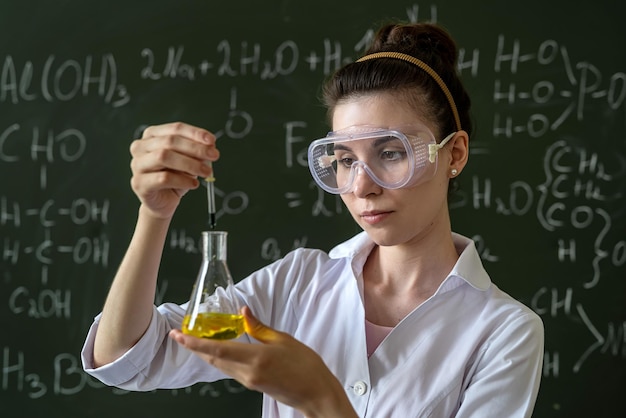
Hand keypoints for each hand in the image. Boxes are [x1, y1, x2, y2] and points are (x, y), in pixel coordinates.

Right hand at [129, 122, 217, 218]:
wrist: (163, 202)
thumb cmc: (175, 178)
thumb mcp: (189, 161)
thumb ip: (196, 152)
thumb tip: (210, 147)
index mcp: (152, 135)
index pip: (175, 129)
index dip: (195, 133)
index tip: (212, 141)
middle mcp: (140, 147)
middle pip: (170, 141)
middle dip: (195, 148)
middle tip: (214, 156)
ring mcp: (137, 165)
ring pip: (164, 157)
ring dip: (190, 164)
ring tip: (206, 172)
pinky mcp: (139, 183)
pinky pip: (163, 178)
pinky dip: (183, 180)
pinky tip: (194, 183)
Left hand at [169, 307, 357, 417]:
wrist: (315, 392)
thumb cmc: (306, 366)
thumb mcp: (284, 340)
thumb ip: (259, 327)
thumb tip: (243, 312)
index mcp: (256, 358)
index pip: (217, 350)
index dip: (194, 343)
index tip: (178, 335)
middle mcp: (248, 372)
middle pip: (212, 359)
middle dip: (193, 348)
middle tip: (179, 335)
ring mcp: (249, 380)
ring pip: (219, 365)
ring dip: (204, 353)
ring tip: (194, 340)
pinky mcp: (252, 384)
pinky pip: (229, 370)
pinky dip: (219, 358)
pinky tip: (219, 350)